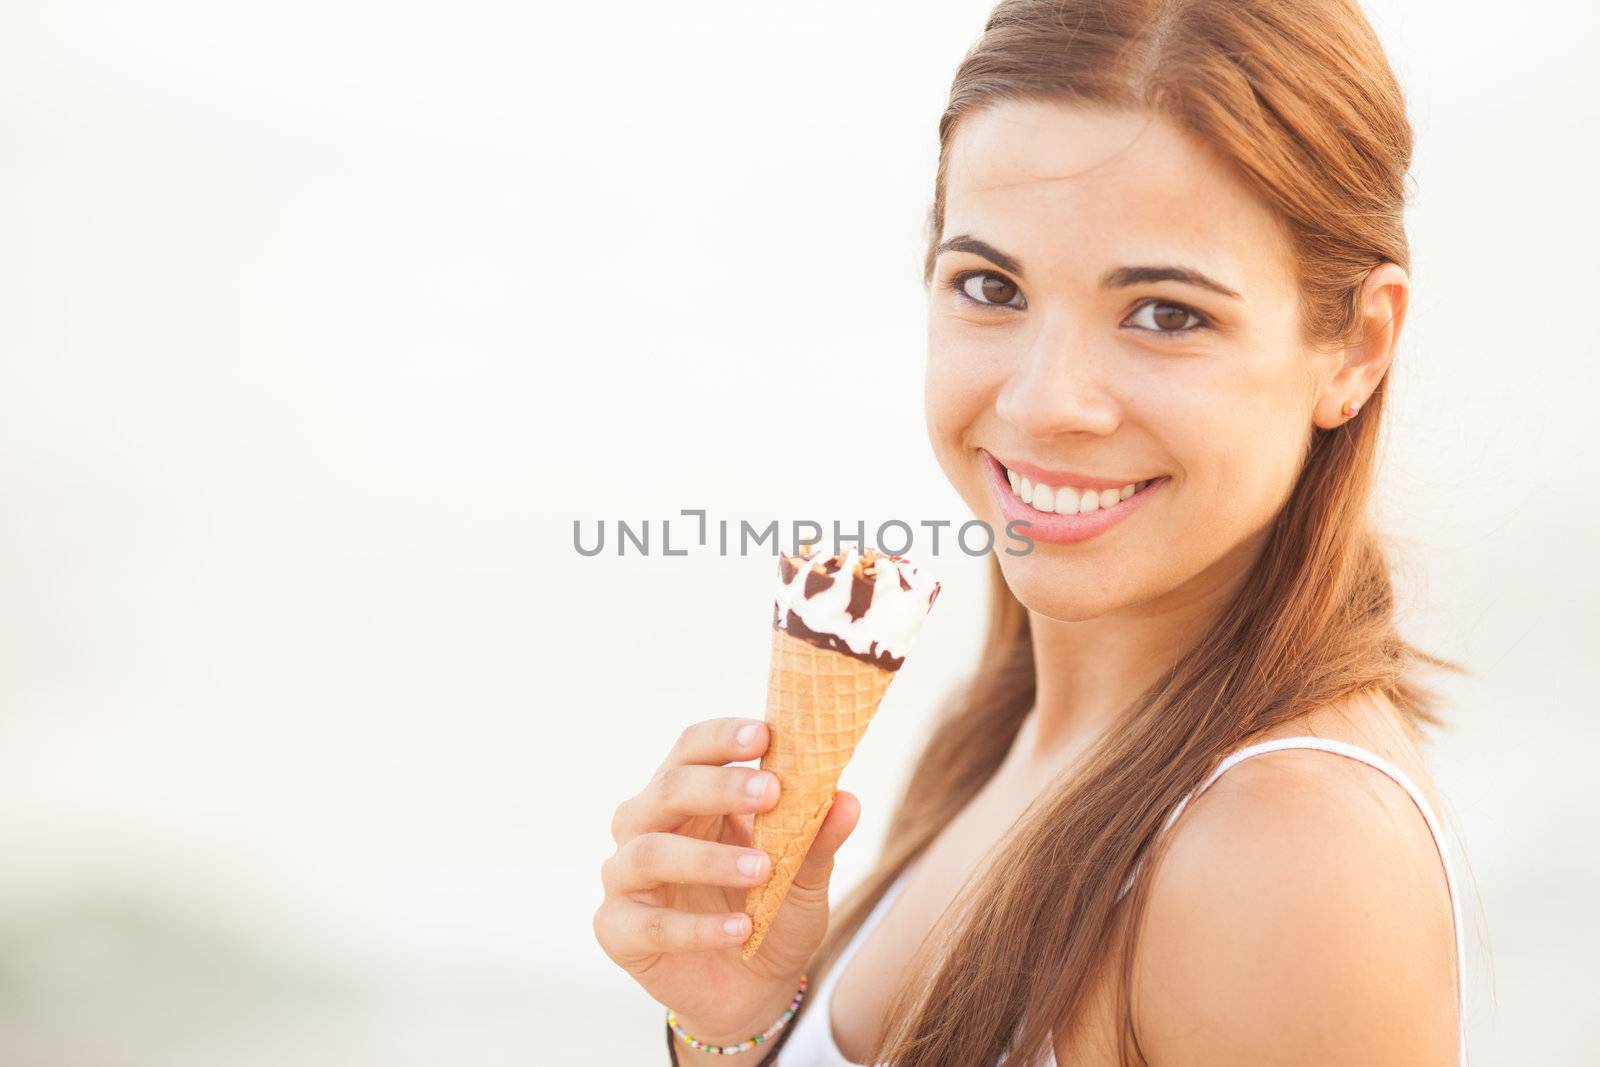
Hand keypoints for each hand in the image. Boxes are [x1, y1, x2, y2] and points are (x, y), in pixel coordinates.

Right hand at [594, 716, 860, 1043]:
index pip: (692, 749)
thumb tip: (846, 798)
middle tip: (772, 791)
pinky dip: (697, 928)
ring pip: (650, 852)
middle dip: (720, 786)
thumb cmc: (773, 912)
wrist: (755, 990)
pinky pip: (650, 925)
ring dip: (708, 858)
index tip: (766, 734)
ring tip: (761, 869)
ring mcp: (625, 878)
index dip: (722, 738)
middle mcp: (646, 826)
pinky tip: (742, 930)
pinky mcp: (617, 931)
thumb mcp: (804, 876)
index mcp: (688, 796)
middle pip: (667, 789)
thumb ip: (817, 839)